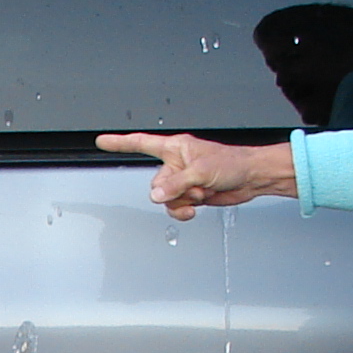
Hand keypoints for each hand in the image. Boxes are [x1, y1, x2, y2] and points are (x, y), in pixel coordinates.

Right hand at [94, 133, 296, 220]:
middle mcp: (176, 163)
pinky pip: (176, 207)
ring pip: (165, 198)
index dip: (120, 143)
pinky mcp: (191, 194)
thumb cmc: (231, 163)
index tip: (102, 141)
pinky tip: (196, 207)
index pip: (141, 143)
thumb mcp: (200, 171)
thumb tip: (156, 196)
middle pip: (156, 183)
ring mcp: (183, 180)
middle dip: (173, 190)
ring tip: (200, 195)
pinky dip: (184, 210)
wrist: (250, 179)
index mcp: (175, 148)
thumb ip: (175, 184)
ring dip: (182, 202)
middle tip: (193, 187)